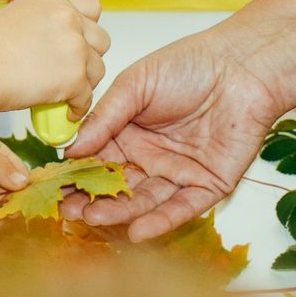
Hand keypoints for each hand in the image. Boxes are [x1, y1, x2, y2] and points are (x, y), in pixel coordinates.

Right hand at [0, 0, 107, 118]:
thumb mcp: (14, 16)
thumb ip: (40, 24)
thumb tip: (44, 43)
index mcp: (53, 1)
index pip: (92, 7)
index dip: (87, 26)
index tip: (78, 40)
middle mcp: (69, 19)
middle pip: (100, 40)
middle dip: (89, 55)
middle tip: (73, 69)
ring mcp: (75, 48)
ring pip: (97, 69)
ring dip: (85, 82)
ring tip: (69, 94)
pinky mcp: (74, 78)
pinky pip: (86, 97)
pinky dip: (78, 107)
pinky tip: (67, 112)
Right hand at [58, 31, 279, 239]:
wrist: (242, 67)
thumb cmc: (188, 65)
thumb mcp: (135, 85)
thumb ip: (104, 117)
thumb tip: (70, 148)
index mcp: (128, 132)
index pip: (97, 160)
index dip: (76, 174)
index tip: (53, 187)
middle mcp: (150, 157)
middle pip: (117, 186)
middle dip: (92, 199)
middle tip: (67, 212)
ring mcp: (178, 173)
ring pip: (145, 200)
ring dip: (120, 213)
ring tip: (93, 219)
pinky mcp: (208, 186)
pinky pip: (182, 208)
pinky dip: (161, 221)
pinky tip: (138, 232)